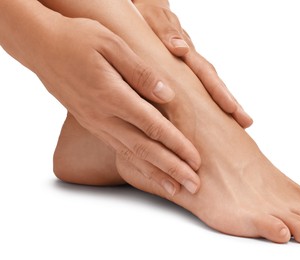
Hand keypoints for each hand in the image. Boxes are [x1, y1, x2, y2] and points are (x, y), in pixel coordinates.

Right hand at [35, 16, 200, 194]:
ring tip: (176, 190)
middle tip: (193, 186)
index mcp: (112, 95)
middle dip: (172, 169)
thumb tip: (167, 95)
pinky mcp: (93, 124)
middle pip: (144, 149)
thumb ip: (140, 73)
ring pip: (131, 155)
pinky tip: (149, 174)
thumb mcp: (111, 44)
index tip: (196, 160)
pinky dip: (137, 166)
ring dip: (156, 174)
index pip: (152, 126)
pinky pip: (119, 150)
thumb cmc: (77, 40)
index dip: (177, 145)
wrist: (41, 47)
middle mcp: (104, 116)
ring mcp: (97, 123)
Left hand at [134, 0, 252, 127]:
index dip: (219, 92)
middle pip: (215, 83)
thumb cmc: (149, 15)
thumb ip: (167, 32)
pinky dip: (210, 101)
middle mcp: (192, 60)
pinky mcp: (184, 70)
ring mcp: (189, 66)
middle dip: (231, 103)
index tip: (231, 109)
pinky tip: (217, 116)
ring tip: (241, 123)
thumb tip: (180, 49)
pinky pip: (199, 87)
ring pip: (210, 86)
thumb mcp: (155, 19)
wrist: (148, 8)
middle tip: (246, 122)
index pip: (206, 73)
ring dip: (224, 103)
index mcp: (186, 51)